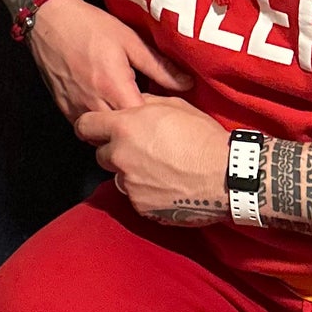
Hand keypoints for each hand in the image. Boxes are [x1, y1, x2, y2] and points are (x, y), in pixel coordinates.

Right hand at [28, 0, 191, 122]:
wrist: (49, 19)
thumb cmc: (90, 26)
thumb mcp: (129, 40)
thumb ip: (159, 66)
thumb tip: (187, 84)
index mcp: (113, 87)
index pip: (142, 121)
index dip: (155, 120)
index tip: (163, 111)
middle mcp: (93, 102)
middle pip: (121, 132)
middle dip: (136, 128)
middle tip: (148, 117)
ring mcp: (75, 107)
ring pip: (101, 134)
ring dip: (115, 129)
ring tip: (127, 114)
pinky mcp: (62, 107)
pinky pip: (84, 127)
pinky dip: (98, 124)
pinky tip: (106, 109)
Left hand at [74, 96, 228, 223]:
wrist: (227, 176)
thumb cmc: (203, 137)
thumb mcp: (173, 106)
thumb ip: (143, 104)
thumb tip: (130, 106)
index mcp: (124, 127)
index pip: (85, 126)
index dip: (90, 127)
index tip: (96, 131)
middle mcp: (120, 156)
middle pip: (101, 155)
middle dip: (115, 152)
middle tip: (141, 151)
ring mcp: (129, 184)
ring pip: (119, 177)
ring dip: (131, 174)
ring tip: (160, 170)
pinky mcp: (141, 206)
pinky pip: (135, 197)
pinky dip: (146, 193)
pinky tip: (168, 186)